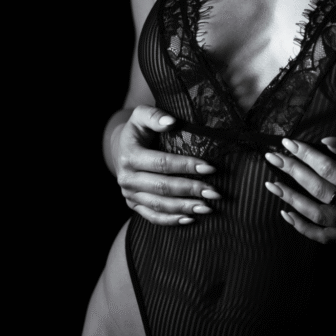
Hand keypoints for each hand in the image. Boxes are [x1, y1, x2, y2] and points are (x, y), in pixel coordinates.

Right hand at [116, 105, 220, 224]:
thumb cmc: (138, 130)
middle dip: (190, 190)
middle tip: (215, 192)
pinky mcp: (133, 205)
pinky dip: (171, 220)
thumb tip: (171, 121)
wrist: (120, 148)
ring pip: (159, 205)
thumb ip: (154, 115)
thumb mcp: (140, 116)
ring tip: (208, 207)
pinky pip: (152, 217)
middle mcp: (127, 178)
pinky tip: (190, 219)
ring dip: (184, 208)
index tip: (210, 168)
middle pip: (162, 187)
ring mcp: (129, 195)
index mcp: (129, 156)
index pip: (161, 163)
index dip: (186, 166)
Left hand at [263, 135, 335, 243]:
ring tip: (272, 185)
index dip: (306, 155)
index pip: (328, 168)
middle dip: (292, 172)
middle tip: (272, 158)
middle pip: (317, 190)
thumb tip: (327, 141)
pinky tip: (286, 214)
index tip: (288, 143)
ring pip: (316, 216)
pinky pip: (324, 238)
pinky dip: (303, 228)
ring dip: (291, 200)